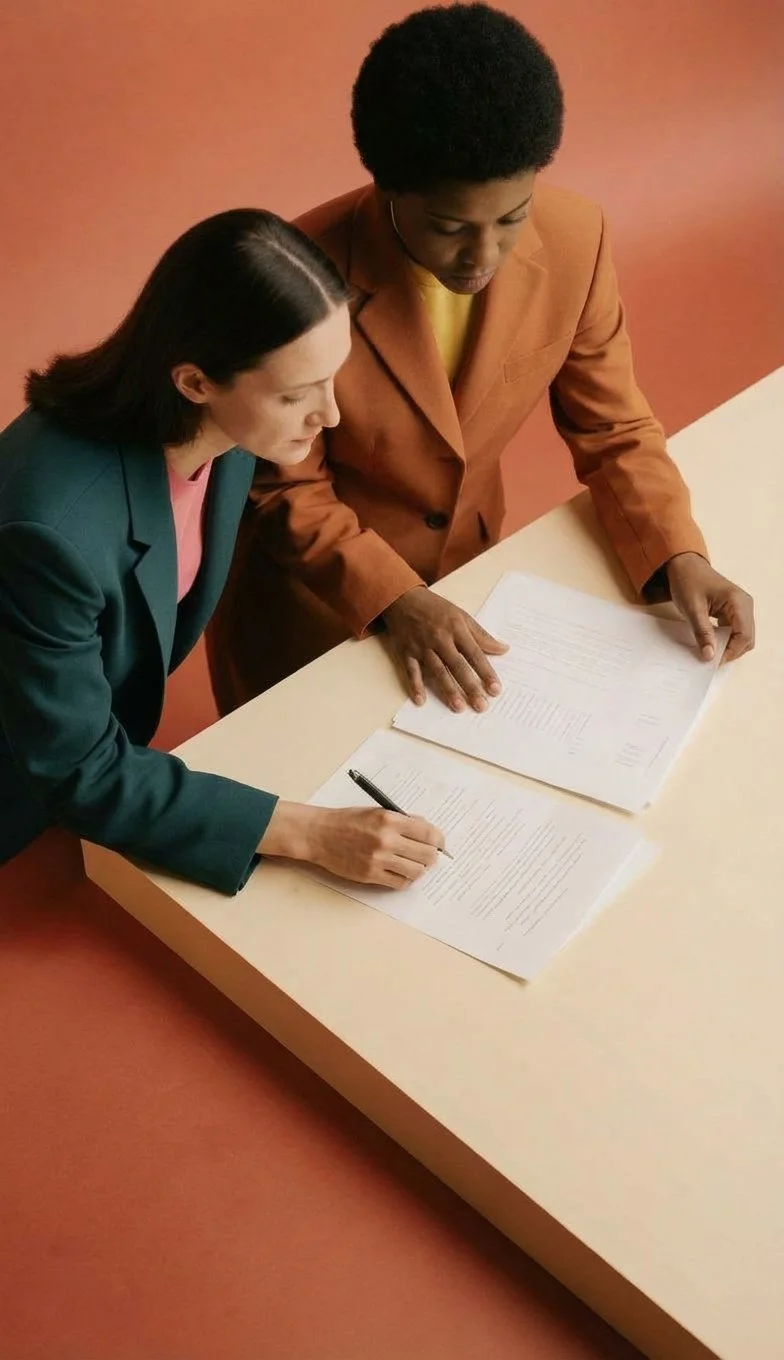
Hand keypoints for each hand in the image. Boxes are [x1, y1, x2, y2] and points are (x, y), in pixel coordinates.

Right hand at [258, 801, 443, 888]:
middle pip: (426, 854)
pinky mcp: (370, 875)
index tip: (439, 843)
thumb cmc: (347, 821)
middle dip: (432, 856)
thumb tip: (426, 830)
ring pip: (416, 871)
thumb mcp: (377, 812)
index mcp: (390, 820)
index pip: (428, 833)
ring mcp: (378, 859)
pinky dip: (405, 880)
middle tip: (429, 856)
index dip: (439, 840)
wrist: (320, 834)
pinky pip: (399, 883)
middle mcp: (386, 840)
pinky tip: (402, 873)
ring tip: (414, 865)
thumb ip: (402, 821)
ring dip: (419, 869)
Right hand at [382, 587, 507, 711]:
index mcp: (456, 629)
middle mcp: (440, 639)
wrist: (403, 599)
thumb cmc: (436, 609)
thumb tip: (503, 649)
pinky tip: (421, 701)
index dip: (486, 673)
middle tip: (481, 706)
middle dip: (470, 686)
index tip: (495, 690)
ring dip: (447, 690)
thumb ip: (481, 635)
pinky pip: (412, 671)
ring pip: (437, 671)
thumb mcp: (461, 616)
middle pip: (457, 666)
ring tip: (458, 707)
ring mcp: (422, 647)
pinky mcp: (407, 652)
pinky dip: (415, 686)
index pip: (475, 654)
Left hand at [666, 553, 754, 661]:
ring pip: (742, 637)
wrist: (684, 566)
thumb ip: (702, 633)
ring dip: (728, 647)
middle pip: (747, 638)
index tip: (713, 661)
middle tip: (710, 659)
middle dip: (731, 651)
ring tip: (710, 651)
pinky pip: (735, 632)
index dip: (731, 651)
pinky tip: (711, 643)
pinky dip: (725, 640)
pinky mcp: (733, 612)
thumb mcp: (692, 609)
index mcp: (738, 602)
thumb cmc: (688, 581)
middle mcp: (745, 605)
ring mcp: (741, 609)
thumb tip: (709, 656)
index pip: (744, 635)